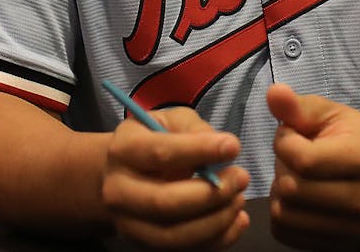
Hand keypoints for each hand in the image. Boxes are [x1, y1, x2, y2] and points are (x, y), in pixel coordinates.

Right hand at [100, 105, 250, 249]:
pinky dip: (216, 240)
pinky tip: (237, 220)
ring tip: (239, 199)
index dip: (199, 150)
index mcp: (124, 151)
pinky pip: (183, 251)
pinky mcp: (146, 245)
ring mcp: (129, 224)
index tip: (233, 147)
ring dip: (215, 221)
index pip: (160, 154)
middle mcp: (118, 191)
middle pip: (163, 202)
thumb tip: (224, 149)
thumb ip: (195, 130)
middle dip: (210, 194)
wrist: (126, 174)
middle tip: (241, 178)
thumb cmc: (156, 140)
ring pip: (172, 235)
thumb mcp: (172, 121)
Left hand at [266, 83, 359, 249]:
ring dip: (280, 194)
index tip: (291, 134)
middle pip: (292, 191)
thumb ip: (297, 105)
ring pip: (284, 216)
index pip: (303, 160)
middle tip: (293, 158)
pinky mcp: (338, 245)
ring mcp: (351, 228)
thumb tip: (273, 92)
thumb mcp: (326, 111)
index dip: (285, 143)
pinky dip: (282, 215)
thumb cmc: (347, 132)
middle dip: (282, 168)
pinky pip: (285, 235)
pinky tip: (296, 198)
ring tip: (295, 177)